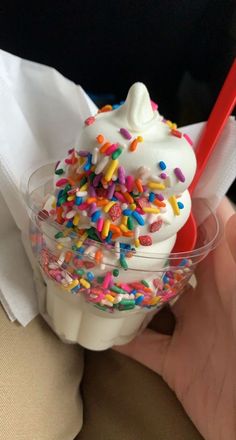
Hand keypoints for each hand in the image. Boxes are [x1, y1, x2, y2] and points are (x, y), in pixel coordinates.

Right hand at [115, 197, 235, 439]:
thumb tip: (218, 200)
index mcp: (225, 275)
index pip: (200, 234)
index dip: (176, 214)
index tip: (145, 197)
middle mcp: (206, 298)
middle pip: (169, 265)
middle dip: (144, 248)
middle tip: (109, 231)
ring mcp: (190, 330)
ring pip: (151, 301)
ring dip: (126, 289)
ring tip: (96, 270)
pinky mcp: (176, 362)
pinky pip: (142, 346)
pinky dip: (120, 338)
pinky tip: (97, 326)